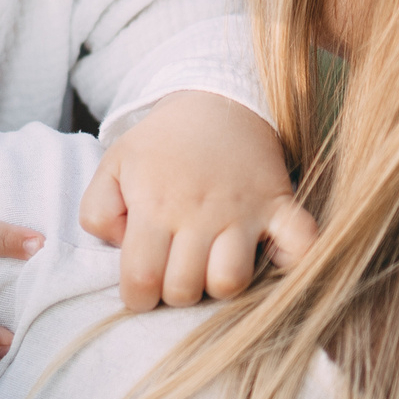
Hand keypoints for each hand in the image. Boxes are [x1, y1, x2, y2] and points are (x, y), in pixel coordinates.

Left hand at [80, 91, 315, 311]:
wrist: (216, 101)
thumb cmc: (161, 143)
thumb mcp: (113, 165)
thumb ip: (97, 210)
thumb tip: (119, 246)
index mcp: (155, 205)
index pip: (142, 279)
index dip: (137, 298)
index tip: (142, 289)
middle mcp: (199, 212)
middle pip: (185, 289)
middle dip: (174, 293)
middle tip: (175, 271)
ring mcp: (243, 211)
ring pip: (232, 280)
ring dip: (219, 284)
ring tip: (211, 265)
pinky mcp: (280, 205)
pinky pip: (300, 244)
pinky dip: (294, 261)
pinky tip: (272, 257)